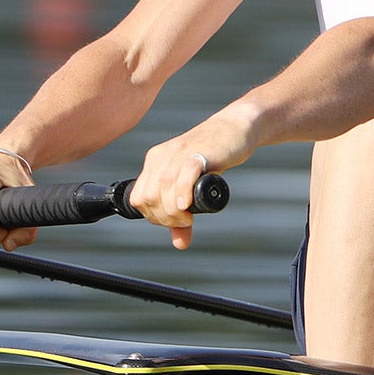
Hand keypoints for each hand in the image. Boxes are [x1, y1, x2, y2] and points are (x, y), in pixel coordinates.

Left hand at [129, 129, 242, 249]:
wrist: (235, 130)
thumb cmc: (214, 158)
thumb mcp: (193, 186)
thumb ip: (182, 213)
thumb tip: (180, 244)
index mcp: (155, 162)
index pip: (139, 198)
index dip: (153, 217)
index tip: (174, 222)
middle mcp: (162, 156)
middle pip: (148, 196)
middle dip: (163, 217)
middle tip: (184, 221)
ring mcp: (179, 153)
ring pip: (163, 188)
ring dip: (174, 211)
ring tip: (189, 217)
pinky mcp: (199, 152)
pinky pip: (184, 173)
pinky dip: (183, 192)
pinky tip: (189, 204)